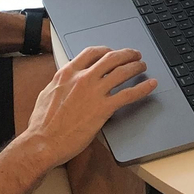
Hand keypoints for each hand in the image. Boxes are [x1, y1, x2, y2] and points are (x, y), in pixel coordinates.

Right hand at [19, 45, 156, 165]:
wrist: (43, 142)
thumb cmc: (42, 124)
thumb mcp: (47, 94)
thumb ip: (60, 84)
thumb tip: (66, 81)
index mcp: (67, 73)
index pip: (91, 53)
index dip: (106, 50)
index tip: (112, 52)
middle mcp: (82, 78)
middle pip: (111, 58)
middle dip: (126, 54)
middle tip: (134, 55)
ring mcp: (94, 92)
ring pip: (122, 72)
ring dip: (136, 67)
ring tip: (142, 66)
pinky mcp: (103, 109)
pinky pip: (128, 94)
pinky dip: (143, 88)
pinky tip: (151, 85)